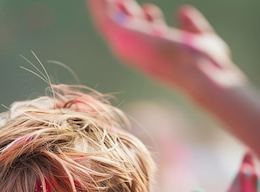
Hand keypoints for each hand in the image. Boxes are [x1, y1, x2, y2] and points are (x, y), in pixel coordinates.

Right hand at [87, 1, 235, 90]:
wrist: (199, 71)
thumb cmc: (206, 63)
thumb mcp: (201, 39)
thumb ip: (192, 27)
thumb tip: (182, 11)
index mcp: (156, 55)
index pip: (146, 37)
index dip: (147, 21)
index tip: (149, 9)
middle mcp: (139, 52)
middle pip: (125, 29)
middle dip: (122, 11)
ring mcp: (128, 45)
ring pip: (108, 20)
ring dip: (103, 4)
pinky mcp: (121, 35)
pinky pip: (104, 13)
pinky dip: (98, 3)